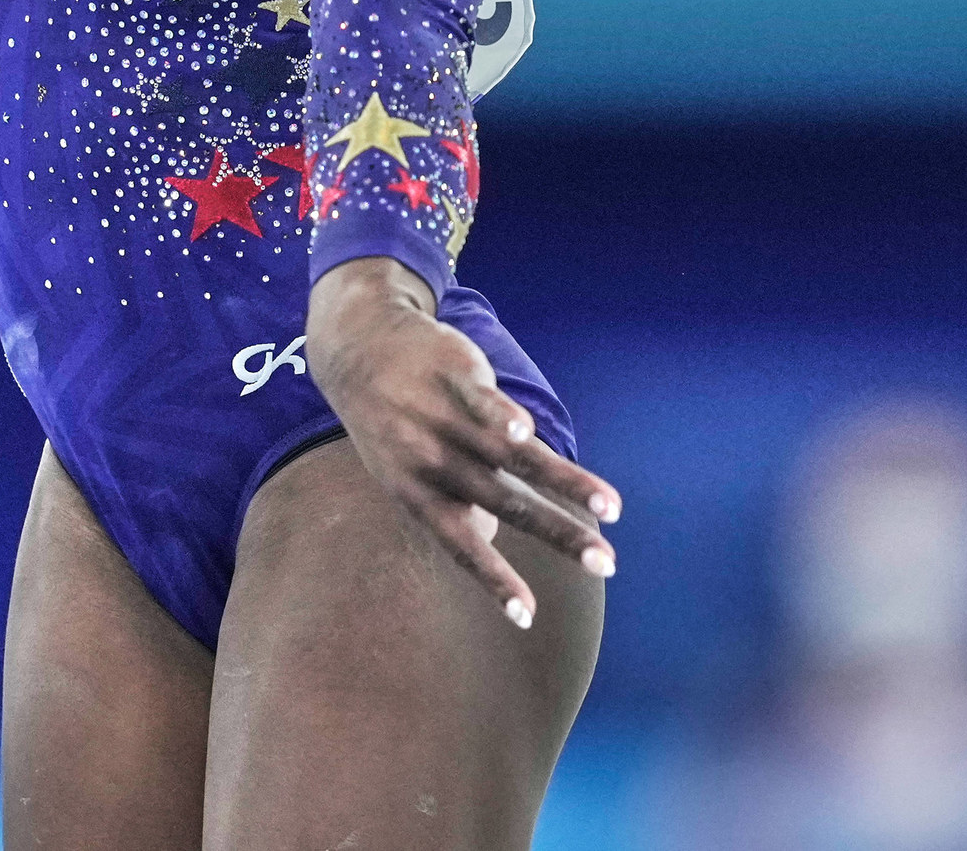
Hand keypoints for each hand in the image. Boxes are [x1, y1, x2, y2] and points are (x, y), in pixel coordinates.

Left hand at [306, 256, 621, 628]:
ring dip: (565, 483)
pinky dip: (504, 417)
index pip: (462, 546)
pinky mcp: (457, 376)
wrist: (356, 348)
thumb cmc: (393, 422)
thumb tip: (488, 537)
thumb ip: (451, 503)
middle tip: (605, 564)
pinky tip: (526, 432)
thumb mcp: (406, 471)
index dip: (494, 581)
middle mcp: (433, 462)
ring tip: (609, 508)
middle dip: (559, 535)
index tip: (527, 618)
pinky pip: (484, 402)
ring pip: (514, 457)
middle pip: (506, 505)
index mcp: (418, 494)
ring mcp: (445, 419)